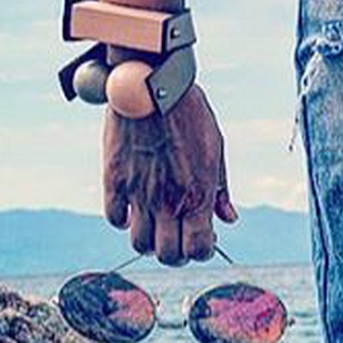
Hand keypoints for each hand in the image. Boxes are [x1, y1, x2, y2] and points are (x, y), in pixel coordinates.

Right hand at [102, 82, 237, 265]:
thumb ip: (221, 190)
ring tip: (156, 224)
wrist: (152, 87)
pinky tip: (133, 207)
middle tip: (178, 236)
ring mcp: (139, 193)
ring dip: (149, 240)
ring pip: (139, 244)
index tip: (203, 238)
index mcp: (198, 196)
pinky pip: (115, 218)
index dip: (202, 250)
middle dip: (175, 253)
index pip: (198, 250)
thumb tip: (228, 219)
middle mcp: (168, 202)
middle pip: (168, 255)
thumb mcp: (216, 151)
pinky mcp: (114, 180)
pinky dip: (124, 220)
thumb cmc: (191, 116)